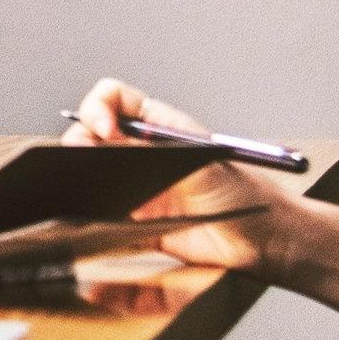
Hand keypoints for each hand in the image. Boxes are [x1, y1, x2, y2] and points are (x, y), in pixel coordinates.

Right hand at [61, 77, 300, 274]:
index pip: (114, 100)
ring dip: (80, 174)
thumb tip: (115, 137)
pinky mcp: (131, 221)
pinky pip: (97, 213)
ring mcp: (133, 186)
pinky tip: (94, 213)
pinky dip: (88, 212)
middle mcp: (140, 152)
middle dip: (80, 140)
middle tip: (84, 156)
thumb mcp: (201, 158)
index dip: (99, 107)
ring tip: (88, 183)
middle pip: (90, 134)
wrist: (259, 239)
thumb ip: (158, 147)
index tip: (103, 128)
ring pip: (88, 171)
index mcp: (158, 126)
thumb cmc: (244, 192)